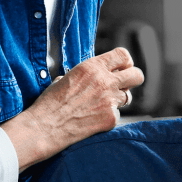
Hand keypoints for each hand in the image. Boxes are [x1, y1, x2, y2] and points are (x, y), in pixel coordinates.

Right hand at [2, 48, 143, 170]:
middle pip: (137, 75)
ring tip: (99, 105)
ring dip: (117, 100)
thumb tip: (98, 75)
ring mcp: (110, 100)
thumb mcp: (67, 77)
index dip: (125, 62)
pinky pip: (117, 114)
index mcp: (92, 67)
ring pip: (127, 97)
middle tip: (124, 84)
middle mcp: (105, 81)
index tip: (122, 67)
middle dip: (132, 79)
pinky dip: (108, 117)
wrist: (44, 126)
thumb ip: (88, 74)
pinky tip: (92, 119)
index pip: (122, 55)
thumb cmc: (51, 102)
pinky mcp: (111, 118)